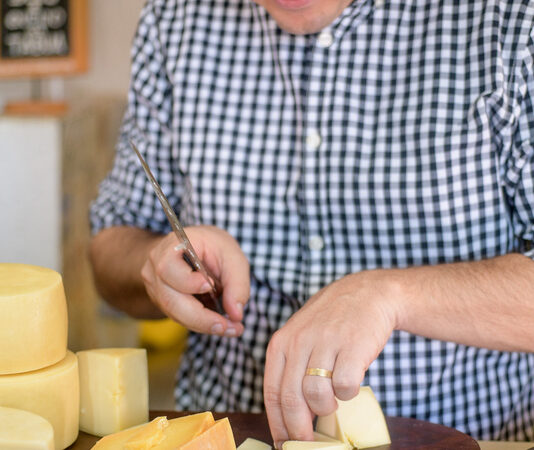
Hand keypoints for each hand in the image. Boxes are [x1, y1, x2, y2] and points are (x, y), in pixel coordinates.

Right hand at [140, 225, 249, 335]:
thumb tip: (236, 315)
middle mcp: (156, 266)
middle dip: (201, 318)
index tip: (210, 286)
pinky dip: (199, 323)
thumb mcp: (232, 256)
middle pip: (170, 299)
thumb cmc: (213, 247)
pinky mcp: (161, 300)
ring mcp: (155, 285)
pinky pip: (177, 316)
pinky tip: (218, 323)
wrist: (193, 248)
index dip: (187, 282)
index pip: (168, 267)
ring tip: (229, 328)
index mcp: (173, 246)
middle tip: (227, 326)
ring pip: (173, 313)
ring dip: (202, 324)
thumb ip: (237, 283)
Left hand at [263, 270, 400, 447]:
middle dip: (299, 430)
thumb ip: (291, 367)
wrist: (367, 293)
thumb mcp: (301, 335)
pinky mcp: (352, 347)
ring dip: (326, 408)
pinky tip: (349, 383)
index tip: (283, 443)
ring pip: (316, 396)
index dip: (277, 424)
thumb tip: (287, 414)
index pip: (272, 392)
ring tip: (333, 401)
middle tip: (308, 442)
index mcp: (282, 342)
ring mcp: (326, 343)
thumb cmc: (331, 320)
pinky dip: (348, 393)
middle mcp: (299, 341)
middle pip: (291, 400)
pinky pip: (346, 387)